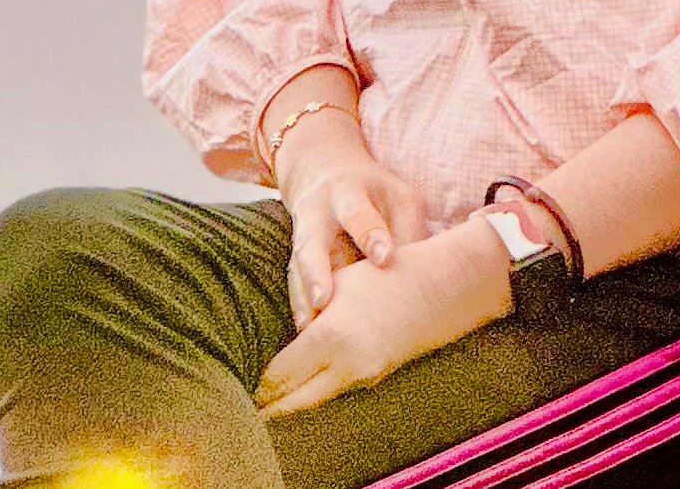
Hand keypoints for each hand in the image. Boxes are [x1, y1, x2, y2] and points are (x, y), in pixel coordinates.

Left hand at [254, 219, 509, 417]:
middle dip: (267, 406)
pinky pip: (333, 395)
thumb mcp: (341, 286)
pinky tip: (301, 392)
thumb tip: (284, 339)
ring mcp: (363, 377)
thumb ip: (309, 316)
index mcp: (330, 336)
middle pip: (291, 403)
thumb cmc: (389, 272)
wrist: (444, 286)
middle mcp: (345, 365)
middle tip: (243, 406)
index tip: (234, 385)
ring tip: (266, 405)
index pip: (277, 376)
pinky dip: (313, 396)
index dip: (256, 385)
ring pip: (312, 404)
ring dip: (290, 404)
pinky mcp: (376, 380)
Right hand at [272, 107, 430, 327]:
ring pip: (298, 268)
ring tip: (309, 329)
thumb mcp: (397, 195)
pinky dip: (299, 306)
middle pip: (313, 242)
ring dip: (302, 299)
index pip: (359, 214)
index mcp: (348, 193)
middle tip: (323, 301)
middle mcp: (318, 215)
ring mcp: (302, 237)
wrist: (323, 170)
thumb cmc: (373, 189)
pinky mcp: (297, 257)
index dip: (372, 235)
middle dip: (317, 272)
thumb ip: (407, 228)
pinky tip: (306, 332)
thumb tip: (421, 272)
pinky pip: (294, 283)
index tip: (385, 258)